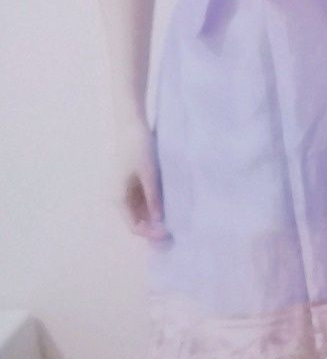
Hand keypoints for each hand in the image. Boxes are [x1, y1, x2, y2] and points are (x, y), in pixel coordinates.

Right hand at [113, 119, 168, 240]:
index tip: (169, 233)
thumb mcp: (149, 173)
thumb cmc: (138, 147)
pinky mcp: (133, 183)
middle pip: (137, 221)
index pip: (134, 226)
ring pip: (141, 212)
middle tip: (175, 231)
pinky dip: (155, 206)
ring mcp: (126, 191)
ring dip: (155, 218)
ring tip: (175, 220)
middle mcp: (119, 197)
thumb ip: (153, 197)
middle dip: (154, 228)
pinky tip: (170, 205)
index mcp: (119, 197)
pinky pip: (143, 201)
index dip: (151, 233)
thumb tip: (159, 220)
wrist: (131, 125)